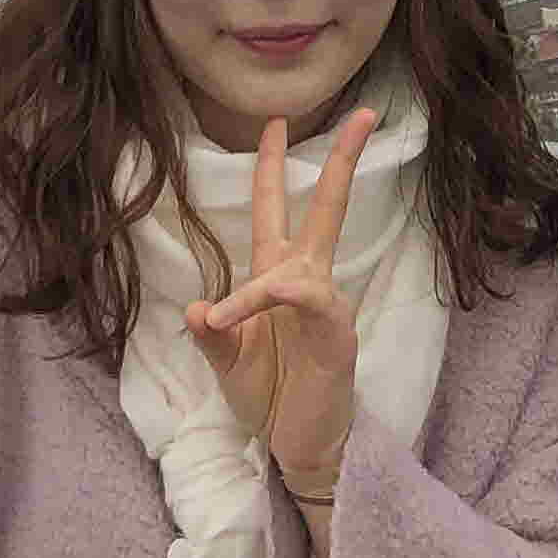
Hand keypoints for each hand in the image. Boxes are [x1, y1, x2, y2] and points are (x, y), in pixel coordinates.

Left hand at [186, 105, 376, 500]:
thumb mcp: (225, 363)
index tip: (275, 123)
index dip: (272, 166)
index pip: (276, 208)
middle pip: (327, 207)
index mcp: (276, 274)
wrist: (296, 445)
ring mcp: (324, 304)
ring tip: (224, 321)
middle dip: (342, 160)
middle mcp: (304, 279)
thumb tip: (195, 308)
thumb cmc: (268, 394)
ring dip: (262, 287)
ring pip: (306, 262)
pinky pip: (304, 306)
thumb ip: (210, 336)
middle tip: (363, 113)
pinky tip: (240, 320)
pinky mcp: (336, 334)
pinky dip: (269, 307)